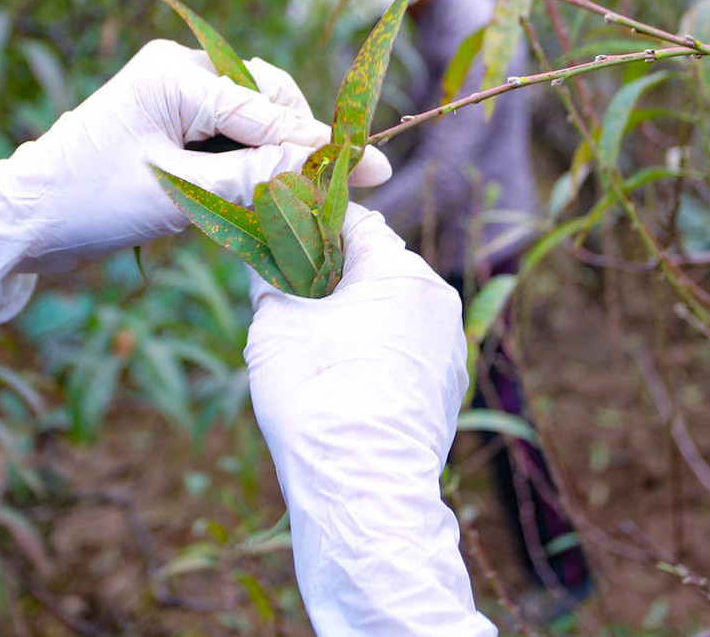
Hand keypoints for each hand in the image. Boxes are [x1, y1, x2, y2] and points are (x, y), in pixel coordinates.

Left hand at [0, 41, 390, 326]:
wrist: (21, 225)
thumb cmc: (91, 204)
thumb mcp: (182, 193)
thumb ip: (258, 176)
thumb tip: (327, 165)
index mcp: (175, 73)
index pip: (267, 110)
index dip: (318, 146)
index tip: (374, 169)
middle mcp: (177, 69)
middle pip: (267, 100)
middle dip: (295, 145)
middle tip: (325, 193)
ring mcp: (171, 94)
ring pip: (252, 117)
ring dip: (272, 156)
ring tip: (291, 202)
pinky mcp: (167, 121)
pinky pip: (227, 134)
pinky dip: (247, 164)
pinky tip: (257, 196)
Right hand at [245, 204, 495, 635]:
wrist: (361, 488)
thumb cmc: (315, 395)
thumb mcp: (275, 323)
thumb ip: (270, 274)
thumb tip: (261, 251)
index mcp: (401, 270)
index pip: (353, 220)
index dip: (308, 222)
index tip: (276, 232)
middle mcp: (437, 298)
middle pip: (376, 263)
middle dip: (330, 271)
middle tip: (285, 290)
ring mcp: (448, 344)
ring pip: (392, 307)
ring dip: (353, 311)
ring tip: (309, 340)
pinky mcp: (447, 385)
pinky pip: (405, 346)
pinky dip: (374, 348)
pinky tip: (341, 377)